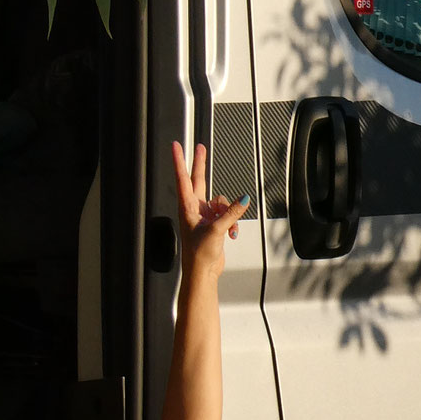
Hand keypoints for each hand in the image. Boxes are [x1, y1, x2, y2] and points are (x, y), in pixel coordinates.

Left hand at [173, 141, 248, 281]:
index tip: (177, 146)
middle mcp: (194, 209)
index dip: (180, 161)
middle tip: (199, 147)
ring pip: (220, 201)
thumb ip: (231, 214)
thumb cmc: (198, 255)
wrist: (202, 273)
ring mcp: (204, 216)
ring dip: (229, 212)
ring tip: (229, 227)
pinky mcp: (213, 224)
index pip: (183, 179)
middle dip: (201, 165)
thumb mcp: (216, 231)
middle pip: (199, 181)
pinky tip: (232, 233)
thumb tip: (243, 199)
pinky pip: (227, 214)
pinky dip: (232, 222)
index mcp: (187, 208)